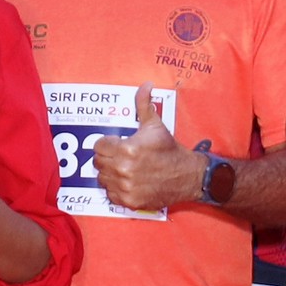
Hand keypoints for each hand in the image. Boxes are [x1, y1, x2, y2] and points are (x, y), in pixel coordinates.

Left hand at [90, 91, 201, 215]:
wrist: (187, 176)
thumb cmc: (170, 150)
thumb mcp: (156, 125)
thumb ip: (144, 104)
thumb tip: (145, 85)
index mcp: (127, 149)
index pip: (99, 146)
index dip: (108, 144)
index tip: (117, 144)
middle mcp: (123, 169)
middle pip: (98, 162)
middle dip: (108, 158)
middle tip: (121, 157)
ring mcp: (126, 187)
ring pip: (103, 179)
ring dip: (110, 174)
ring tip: (124, 169)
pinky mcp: (129, 201)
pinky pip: (111, 194)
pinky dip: (116, 189)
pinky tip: (128, 182)